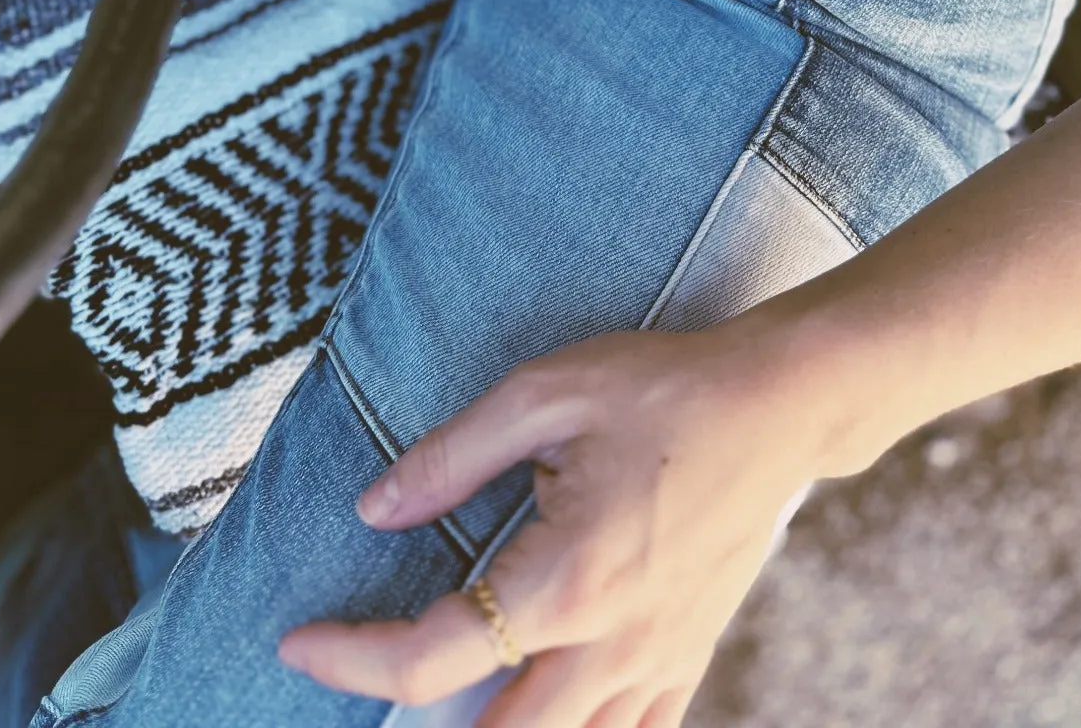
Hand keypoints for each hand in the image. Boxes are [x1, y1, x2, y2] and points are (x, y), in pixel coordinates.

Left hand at [278, 319, 843, 726]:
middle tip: (363, 678)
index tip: (298, 641)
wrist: (782, 405)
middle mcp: (612, 643)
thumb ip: (452, 455)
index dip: (352, 661)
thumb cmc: (664, 387)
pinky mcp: (687, 659)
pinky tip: (539, 705)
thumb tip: (373, 509)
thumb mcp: (547, 392)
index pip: (436, 657)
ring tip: (440, 700)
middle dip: (415, 725)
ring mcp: (656, 663)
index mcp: (566, 578)